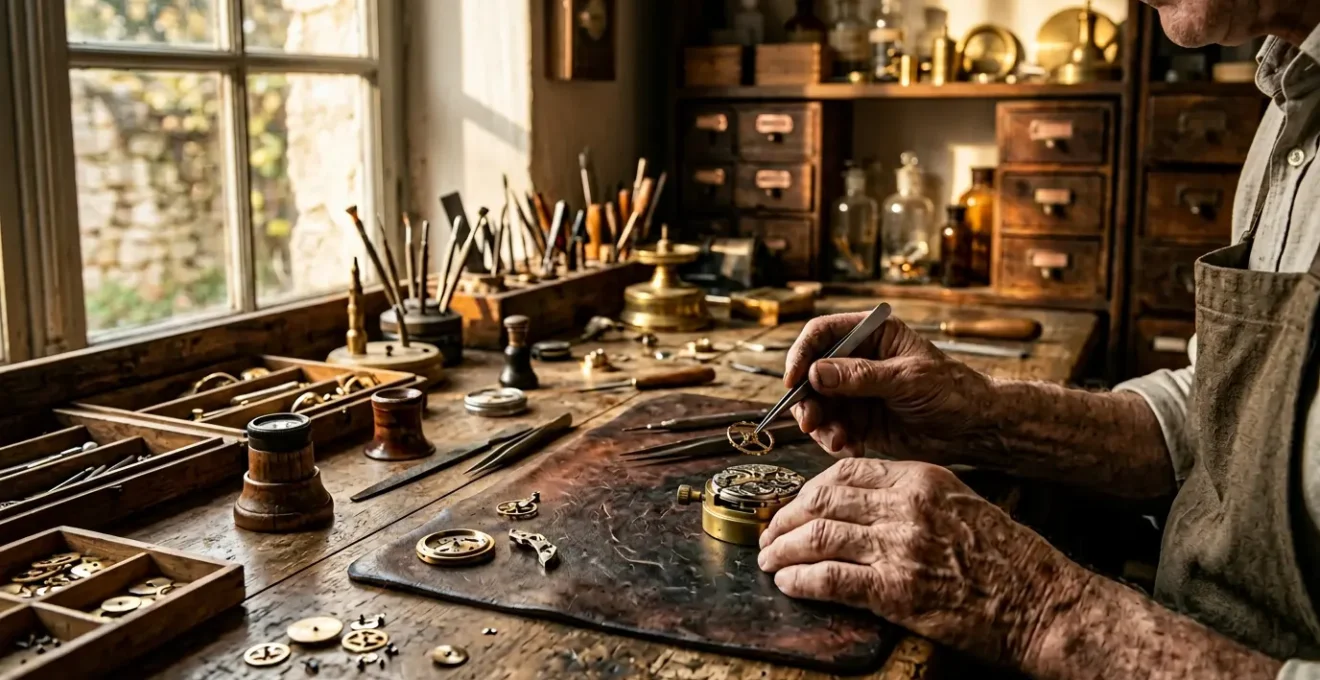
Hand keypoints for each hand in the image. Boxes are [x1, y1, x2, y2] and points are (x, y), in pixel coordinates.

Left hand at [758, 458, 1089, 664]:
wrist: (1043, 603)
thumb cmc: (1011, 560)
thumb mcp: (962, 504)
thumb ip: (913, 497)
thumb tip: (864, 506)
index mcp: (922, 478)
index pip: (846, 470)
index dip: (810, 488)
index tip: (795, 503)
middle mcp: (906, 506)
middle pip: (822, 498)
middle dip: (784, 517)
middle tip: (769, 533)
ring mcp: (899, 547)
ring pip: (817, 536)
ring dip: (782, 549)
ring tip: (770, 560)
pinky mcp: (896, 591)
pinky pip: (830, 579)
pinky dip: (800, 581)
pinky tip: (788, 584)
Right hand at [784, 312, 997, 459]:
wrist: (972, 429)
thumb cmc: (952, 391)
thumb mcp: (908, 379)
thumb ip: (862, 376)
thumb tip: (817, 373)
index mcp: (871, 335)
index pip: (822, 334)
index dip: (802, 354)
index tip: (794, 381)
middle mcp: (856, 360)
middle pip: (811, 373)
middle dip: (807, 400)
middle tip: (810, 422)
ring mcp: (855, 392)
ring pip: (817, 405)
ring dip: (821, 425)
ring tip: (838, 441)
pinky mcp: (857, 420)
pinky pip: (831, 429)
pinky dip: (835, 440)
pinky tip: (852, 447)